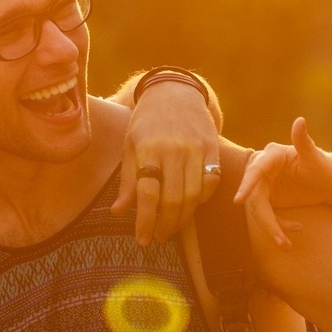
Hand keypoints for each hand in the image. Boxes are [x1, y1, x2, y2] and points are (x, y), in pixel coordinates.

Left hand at [111, 80, 218, 246]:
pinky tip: (192, 204)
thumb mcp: (130, 144)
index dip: (144, 221)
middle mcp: (174, 149)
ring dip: (184, 218)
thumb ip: (128, 179)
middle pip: (173, 199)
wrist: (175, 92)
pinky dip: (203, 199)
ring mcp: (196, 149)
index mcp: (148, 148)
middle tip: (159, 236)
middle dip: (165, 225)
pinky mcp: (213, 148)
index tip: (142, 239)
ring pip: (194, 195)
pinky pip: (211, 183)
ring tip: (173, 227)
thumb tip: (118, 212)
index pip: (147, 193)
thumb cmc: (146, 122)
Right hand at [235, 117, 331, 248]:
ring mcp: (264, 185)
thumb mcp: (315, 157)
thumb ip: (304, 140)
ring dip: (271, 227)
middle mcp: (263, 169)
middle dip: (265, 219)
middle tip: (278, 238)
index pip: (255, 171)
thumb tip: (299, 120)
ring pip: (259, 209)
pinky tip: (297, 228)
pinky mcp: (268, 198)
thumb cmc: (324, 166)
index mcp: (271, 155)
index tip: (238, 201)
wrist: (330, 181)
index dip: (246, 185)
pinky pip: (267, 215)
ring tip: (286, 244)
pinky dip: (279, 225)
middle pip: (255, 196)